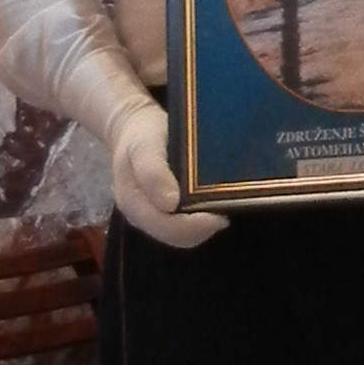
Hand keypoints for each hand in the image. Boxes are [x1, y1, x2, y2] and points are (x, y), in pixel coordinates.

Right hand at [110, 97, 224, 249]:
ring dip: (206, 224)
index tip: (220, 215)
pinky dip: (202, 217)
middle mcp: (142, 217)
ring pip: (183, 234)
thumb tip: (170, 203)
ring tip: (225, 205)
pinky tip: (215, 202)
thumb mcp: (144, 146)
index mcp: (133, 205)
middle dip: (204, 227)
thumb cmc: (140, 135)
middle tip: (230, 207)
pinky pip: (185, 223)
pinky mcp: (164, 210)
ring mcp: (153, 215)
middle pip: (177, 237)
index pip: (166, 228)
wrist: (133, 128)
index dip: (194, 226)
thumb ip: (152, 172)